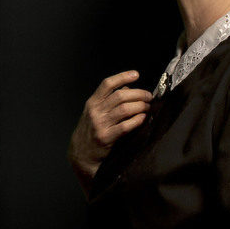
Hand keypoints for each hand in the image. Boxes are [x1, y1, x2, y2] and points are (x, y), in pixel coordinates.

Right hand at [68, 71, 151, 191]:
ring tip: (147, 107)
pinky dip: (137, 120)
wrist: (81, 153)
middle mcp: (95, 111)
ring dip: (140, 106)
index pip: (107, 84)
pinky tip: (143, 118)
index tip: (136, 74)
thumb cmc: (90, 130)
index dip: (122, 77)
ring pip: (125, 109)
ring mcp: (100, 124)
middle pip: (120, 96)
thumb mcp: (94, 112)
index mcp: (92, 103)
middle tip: (148, 96)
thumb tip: (127, 87)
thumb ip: (108, 100)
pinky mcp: (106, 137)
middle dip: (138, 94)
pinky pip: (125, 126)